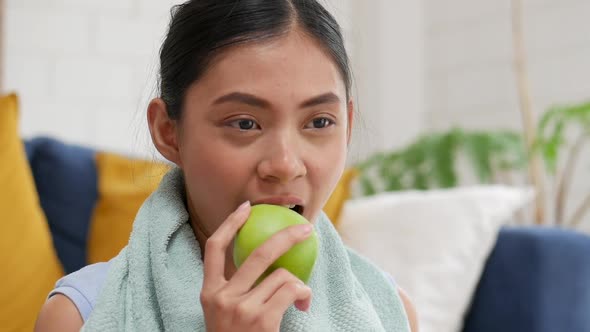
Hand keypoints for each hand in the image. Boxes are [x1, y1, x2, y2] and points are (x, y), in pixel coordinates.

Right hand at [200, 201, 312, 331]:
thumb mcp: (224, 316)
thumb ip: (236, 290)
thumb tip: (269, 262)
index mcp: (208, 294)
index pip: (214, 248)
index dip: (230, 224)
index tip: (247, 208)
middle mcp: (221, 297)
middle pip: (258, 252)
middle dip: (287, 235)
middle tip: (305, 228)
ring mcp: (240, 308)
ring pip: (281, 274)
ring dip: (299, 283)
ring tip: (301, 297)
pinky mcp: (261, 319)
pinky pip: (291, 290)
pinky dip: (303, 293)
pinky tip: (303, 304)